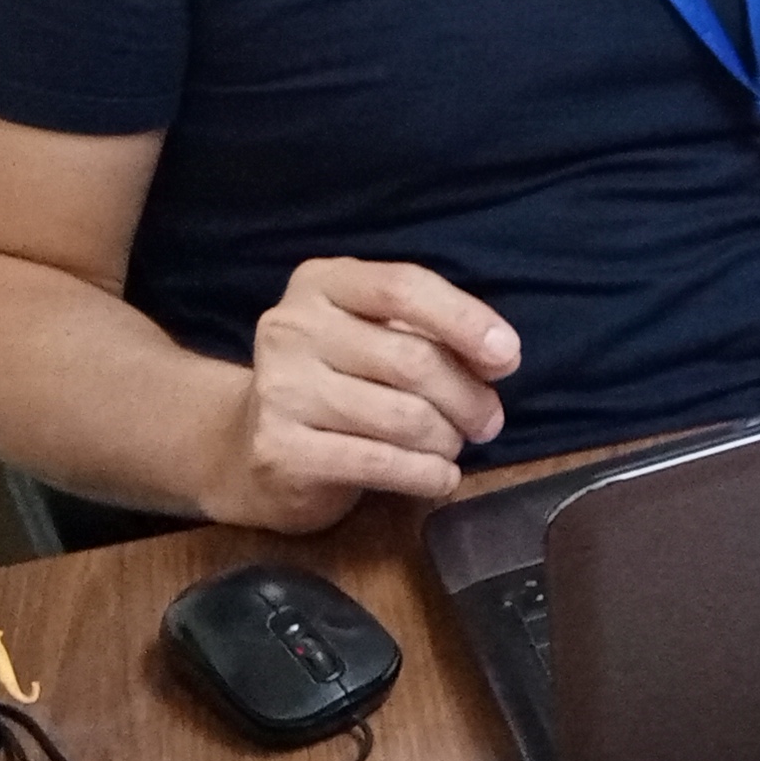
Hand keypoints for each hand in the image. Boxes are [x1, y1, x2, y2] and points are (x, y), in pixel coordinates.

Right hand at [211, 258, 520, 530]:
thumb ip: (431, 333)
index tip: (507, 357)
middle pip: (412, 359)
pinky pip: (380, 463)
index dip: (465, 321)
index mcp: (321, 283)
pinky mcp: (279, 449)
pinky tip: (440, 477)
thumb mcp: (375, 336)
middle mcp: (291, 328)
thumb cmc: (338, 381)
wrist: (251, 446)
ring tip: (452, 446)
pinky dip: (426, 474)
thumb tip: (499, 356)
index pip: (404, 288)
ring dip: (447, 440)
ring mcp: (280, 389)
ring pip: (403, 417)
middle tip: (487, 421)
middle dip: (467, 397)